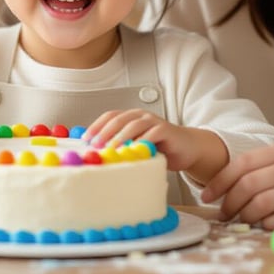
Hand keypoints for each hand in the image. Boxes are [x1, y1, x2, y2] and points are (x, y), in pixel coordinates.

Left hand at [83, 109, 225, 179]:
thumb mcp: (138, 147)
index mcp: (131, 117)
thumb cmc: (160, 149)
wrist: (188, 148)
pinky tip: (133, 152)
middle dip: (104, 131)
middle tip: (95, 145)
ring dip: (119, 137)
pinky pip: (151, 135)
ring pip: (132, 125)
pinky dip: (140, 142)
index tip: (85, 139)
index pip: (110, 116)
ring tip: (110, 150)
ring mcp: (154, 121)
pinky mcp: (165, 130)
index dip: (96, 126)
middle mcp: (141, 116)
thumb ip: (122, 148)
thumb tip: (97, 156)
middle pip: (118, 119)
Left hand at [200, 137, 273, 231]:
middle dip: (229, 202)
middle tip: (222, 214)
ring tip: (242, 222)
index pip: (245, 162)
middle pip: (249, 183)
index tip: (207, 194)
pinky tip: (266, 227)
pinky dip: (268, 226)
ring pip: (262, 203)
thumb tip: (233, 187)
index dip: (221, 180)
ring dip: (246, 216)